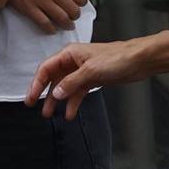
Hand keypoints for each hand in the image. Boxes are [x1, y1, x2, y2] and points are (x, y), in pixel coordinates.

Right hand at [8, 0, 87, 32]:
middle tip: (72, 16)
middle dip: (75, 16)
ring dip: (67, 25)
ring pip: (61, 18)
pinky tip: (52, 28)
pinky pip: (44, 23)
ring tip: (67, 25)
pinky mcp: (27, 6)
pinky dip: (51, 29)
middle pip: (73, 10)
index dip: (81, 3)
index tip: (78, 4)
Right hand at [27, 39, 147, 119]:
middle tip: (34, 106)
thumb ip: (71, 83)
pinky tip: (69, 113)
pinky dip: (72, 102)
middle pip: (52, 78)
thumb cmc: (116, 58)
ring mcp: (82, 72)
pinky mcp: (92, 80)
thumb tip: (55, 93)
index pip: (46, 68)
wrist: (138, 61)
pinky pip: (77, 92)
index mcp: (69, 54)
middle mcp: (73, 62)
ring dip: (57, 100)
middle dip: (43, 93)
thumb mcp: (90, 70)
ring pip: (64, 87)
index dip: (36, 83)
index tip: (31, 98)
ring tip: (50, 114)